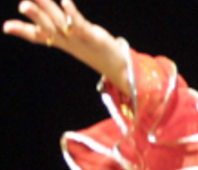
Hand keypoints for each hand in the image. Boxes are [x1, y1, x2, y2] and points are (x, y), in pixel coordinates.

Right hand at [4, 0, 130, 95]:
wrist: (118, 66)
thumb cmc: (96, 49)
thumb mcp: (75, 41)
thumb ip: (61, 32)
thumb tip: (47, 25)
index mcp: (61, 42)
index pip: (38, 36)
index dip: (22, 31)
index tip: (6, 27)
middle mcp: (67, 41)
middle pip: (47, 27)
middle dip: (34, 17)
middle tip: (22, 6)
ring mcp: (79, 38)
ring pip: (59, 23)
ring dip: (46, 10)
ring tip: (31, 0)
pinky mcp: (92, 36)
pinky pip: (79, 23)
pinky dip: (71, 12)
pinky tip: (65, 1)